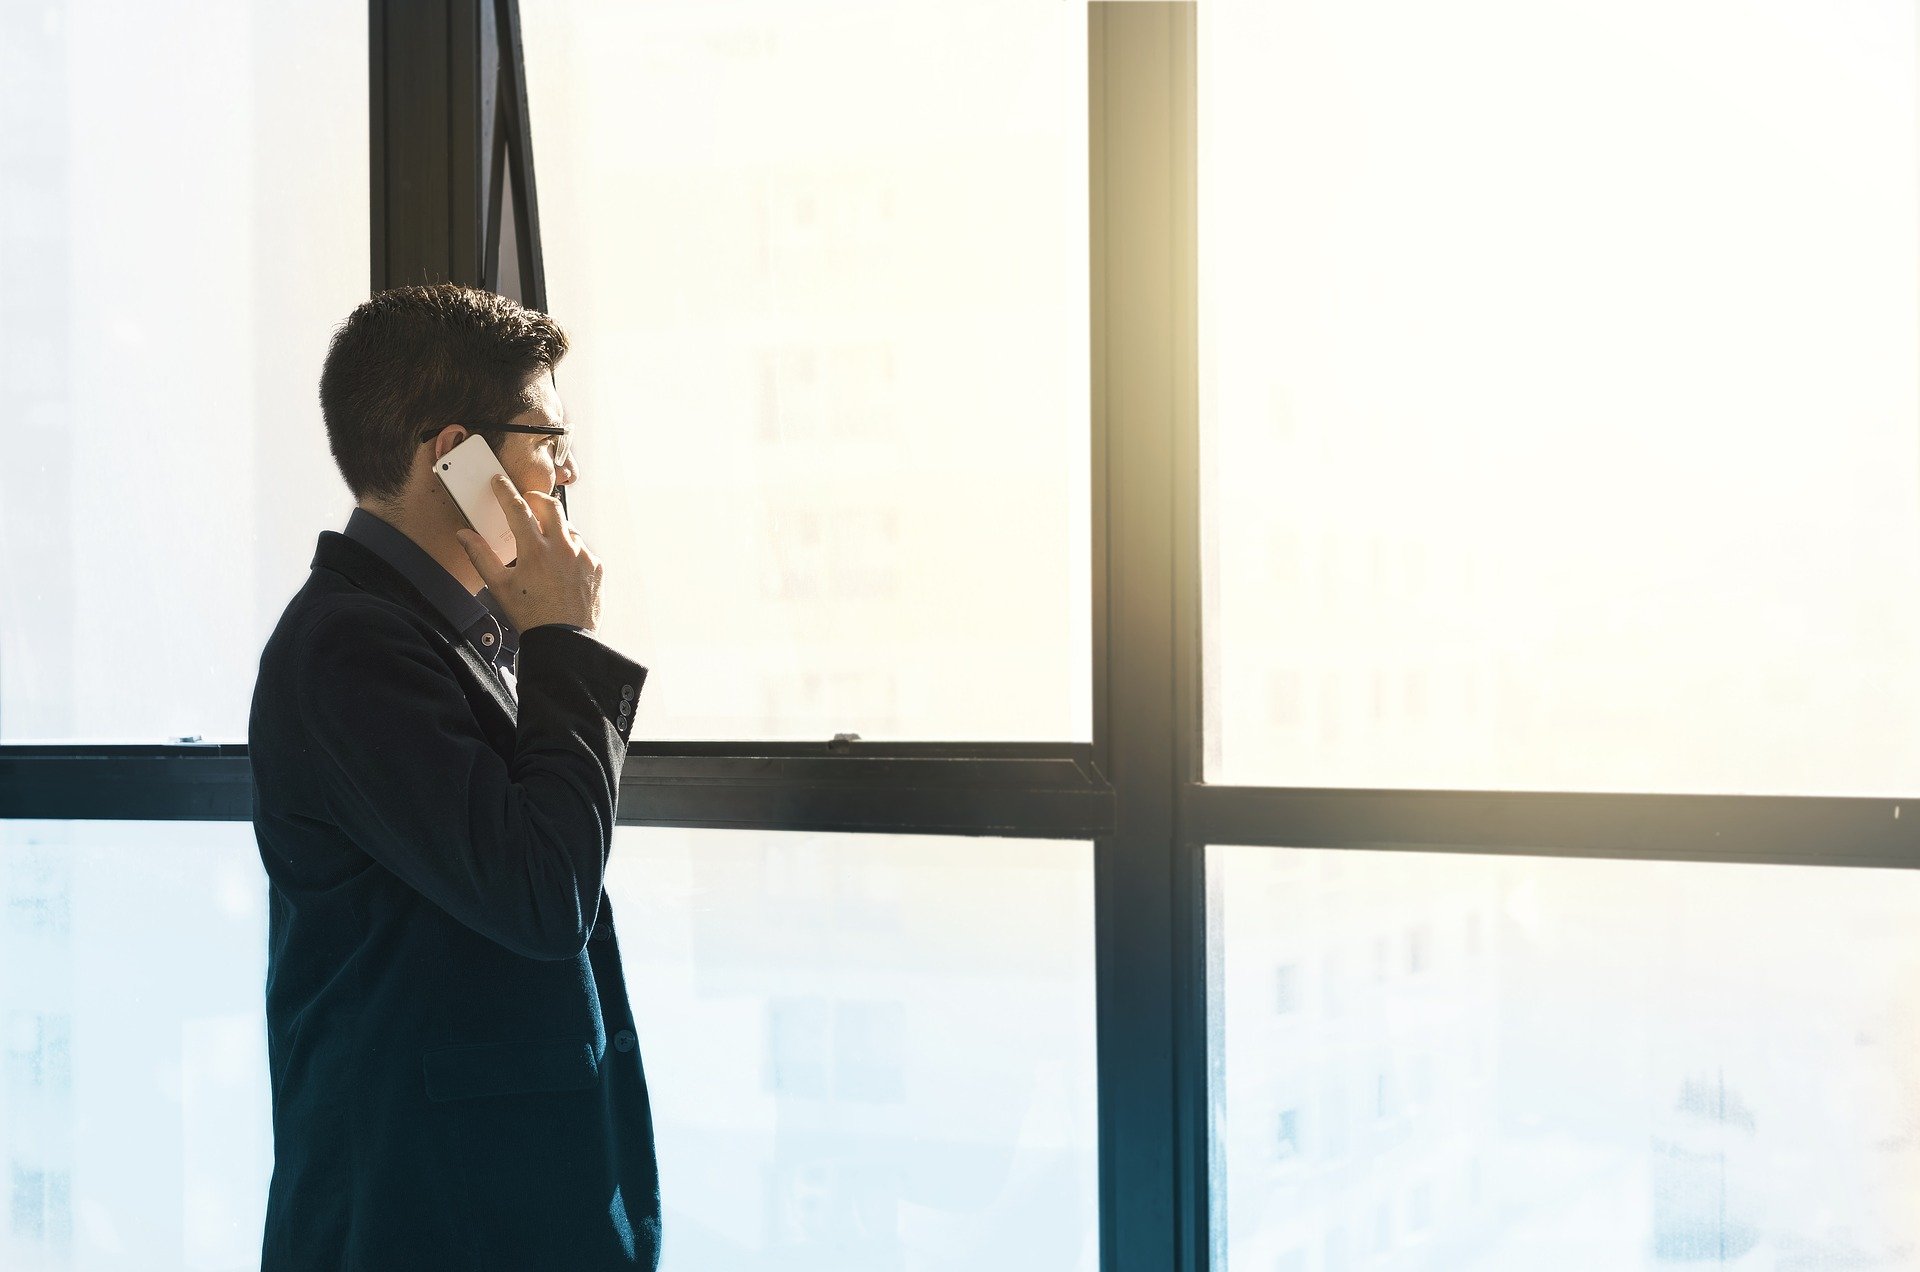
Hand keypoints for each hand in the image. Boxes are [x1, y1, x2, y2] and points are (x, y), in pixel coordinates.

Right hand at [455, 474, 602, 633]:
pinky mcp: (596, 566)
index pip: (517, 508)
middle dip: (536, 499)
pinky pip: (583, 549)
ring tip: (544, 544)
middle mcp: (562, 548)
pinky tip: (562, 567)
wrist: (564, 641)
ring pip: (568, 528)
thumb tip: (464, 535)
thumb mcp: (499, 586)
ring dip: (555, 529)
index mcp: (535, 550)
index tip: (499, 481)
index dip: (505, 491)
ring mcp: (583, 556)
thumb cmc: (530, 615)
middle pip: (550, 505)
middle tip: (526, 502)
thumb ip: (481, 556)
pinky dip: (571, 551)